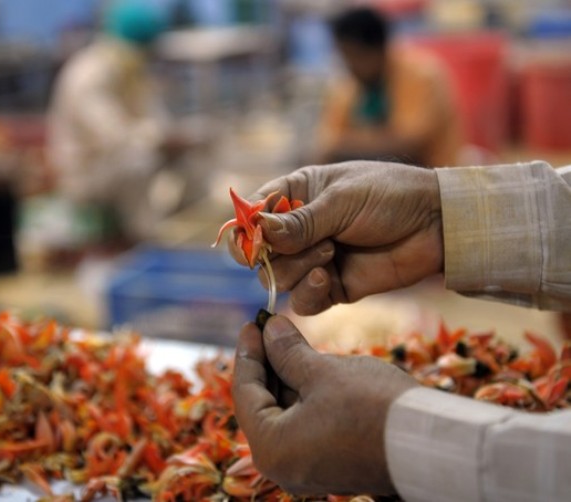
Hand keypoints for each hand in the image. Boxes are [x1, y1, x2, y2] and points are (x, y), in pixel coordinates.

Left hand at [233, 315, 417, 495]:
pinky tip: (309, 365)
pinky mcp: (329, 463)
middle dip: (267, 363)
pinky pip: (304, 424)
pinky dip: (304, 395)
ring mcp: (307, 467)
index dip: (248, 352)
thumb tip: (268, 328)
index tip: (252, 323)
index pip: (245, 392)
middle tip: (269, 328)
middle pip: (263, 404)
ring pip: (285, 413)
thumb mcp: (324, 372)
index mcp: (272, 447)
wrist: (432, 445)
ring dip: (286, 376)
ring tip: (290, 340)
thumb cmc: (373, 407)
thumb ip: (288, 351)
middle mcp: (283, 465)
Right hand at [234, 161, 442, 314]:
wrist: (436, 225)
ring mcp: (313, 260)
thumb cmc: (389, 196)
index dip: (246, 231)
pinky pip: (303, 302)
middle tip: (316, 242)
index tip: (255, 241)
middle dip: (279, 254)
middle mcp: (298, 230)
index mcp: (295, 196)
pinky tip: (326, 279)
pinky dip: (309, 294)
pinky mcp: (332, 287)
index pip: (252, 216)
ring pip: (278, 279)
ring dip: (298, 270)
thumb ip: (300, 222)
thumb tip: (258, 231)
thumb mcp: (342, 200)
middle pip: (259, 255)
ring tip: (331, 252)